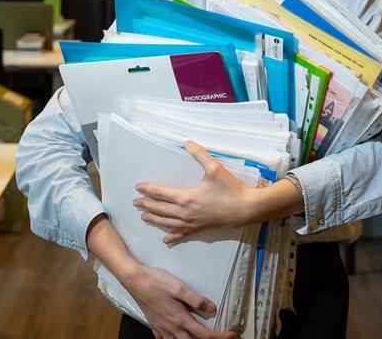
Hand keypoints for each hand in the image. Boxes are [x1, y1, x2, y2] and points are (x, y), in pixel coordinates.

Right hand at [128, 265, 237, 338]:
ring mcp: (161, 328)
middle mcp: (171, 327)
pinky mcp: (154, 324)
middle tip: (220, 337)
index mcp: (180, 319)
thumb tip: (212, 309)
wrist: (134, 280)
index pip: (204, 334)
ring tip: (200, 337)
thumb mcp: (179, 288)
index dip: (220, 336)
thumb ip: (196, 300)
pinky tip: (174, 336)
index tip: (232, 334)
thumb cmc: (156, 282)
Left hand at [134, 141, 254, 243]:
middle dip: (146, 205)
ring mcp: (192, 222)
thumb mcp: (215, 168)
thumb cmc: (231, 188)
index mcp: (186, 197)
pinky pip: (182, 234)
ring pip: (167, 222)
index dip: (148, 189)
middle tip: (135, 203)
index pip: (161, 193)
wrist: (246, 208)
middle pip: (160, 209)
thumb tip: (186, 142)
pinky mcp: (200, 229)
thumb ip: (199, 154)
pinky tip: (165, 239)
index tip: (138, 187)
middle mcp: (185, 212)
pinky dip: (172, 236)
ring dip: (154, 220)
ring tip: (143, 218)